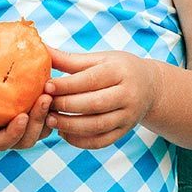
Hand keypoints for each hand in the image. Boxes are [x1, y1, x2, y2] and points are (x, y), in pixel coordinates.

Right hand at [0, 59, 53, 151]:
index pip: (2, 142)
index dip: (14, 134)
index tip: (22, 116)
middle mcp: (4, 134)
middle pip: (26, 139)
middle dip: (38, 122)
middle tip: (44, 98)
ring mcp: (19, 128)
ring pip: (41, 131)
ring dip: (48, 115)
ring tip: (52, 92)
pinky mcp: (30, 116)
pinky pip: (46, 117)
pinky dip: (52, 106)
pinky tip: (55, 86)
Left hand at [42, 46, 156, 149]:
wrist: (150, 87)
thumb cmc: (118, 69)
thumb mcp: (99, 59)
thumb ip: (70, 59)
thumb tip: (41, 49)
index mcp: (120, 72)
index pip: (91, 80)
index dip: (66, 85)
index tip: (46, 86)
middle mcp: (128, 95)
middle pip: (94, 104)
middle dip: (66, 106)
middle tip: (45, 105)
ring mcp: (128, 116)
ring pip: (97, 126)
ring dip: (70, 126)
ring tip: (50, 121)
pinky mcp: (125, 131)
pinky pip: (101, 141)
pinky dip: (80, 141)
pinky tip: (64, 133)